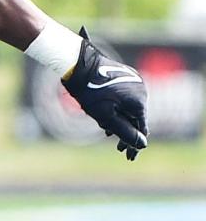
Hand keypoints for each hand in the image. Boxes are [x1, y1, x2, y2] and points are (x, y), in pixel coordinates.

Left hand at [62, 27, 148, 160]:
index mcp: (139, 100)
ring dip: (120, 121)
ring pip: (129, 108)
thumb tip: (142, 145)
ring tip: (107, 132)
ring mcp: (133, 82)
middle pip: (136, 118)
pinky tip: (107, 117)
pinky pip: (125, 98)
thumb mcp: (105, 116)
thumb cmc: (89, 91)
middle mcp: (141, 90)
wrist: (78, 63)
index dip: (134, 144)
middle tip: (119, 149)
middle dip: (126, 133)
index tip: (129, 157)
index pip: (141, 128)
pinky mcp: (124, 76)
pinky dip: (117, 109)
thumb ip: (124, 131)